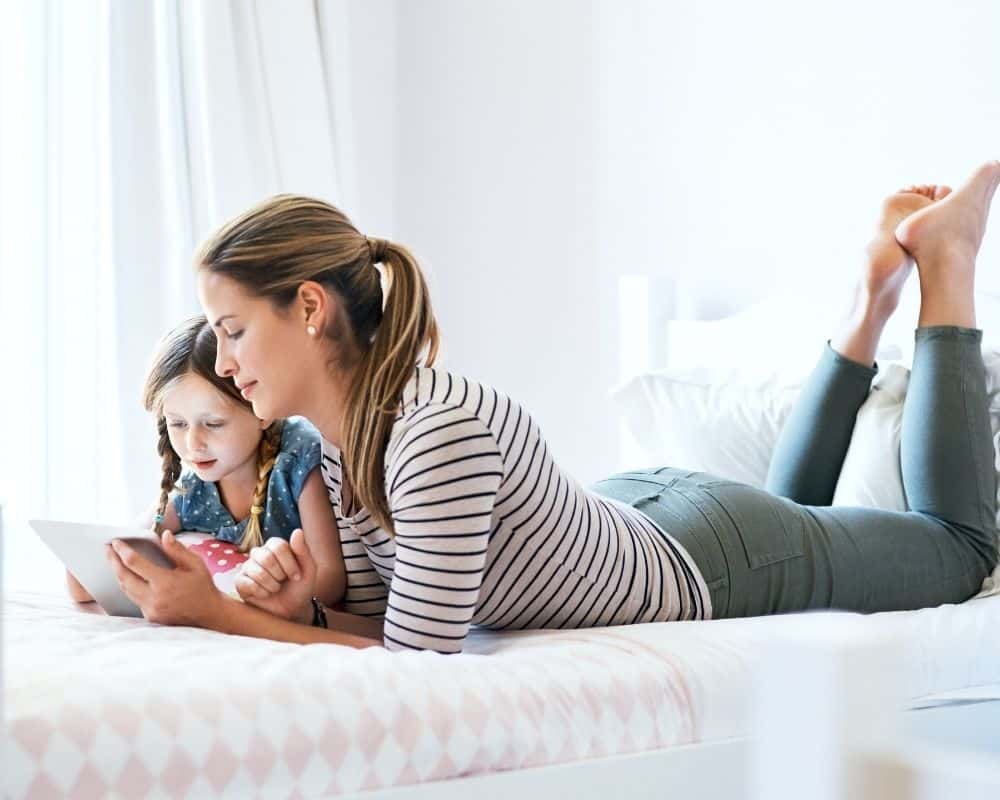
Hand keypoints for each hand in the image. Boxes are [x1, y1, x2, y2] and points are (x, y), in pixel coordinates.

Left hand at [105, 530, 224, 626]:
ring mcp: (150, 609)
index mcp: (165, 582)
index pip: (135, 563)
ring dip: (118, 574)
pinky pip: (134, 598)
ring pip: (126, 589)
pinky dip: (129, 586)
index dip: (122, 551)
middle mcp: (154, 598)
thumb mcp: (196, 564)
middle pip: (124, 577)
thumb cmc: (203, 586)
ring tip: (114, 561)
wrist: (210, 614)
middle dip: (113, 561)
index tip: (115, 542)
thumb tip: (164, 535)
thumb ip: (177, 550)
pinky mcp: (150, 617)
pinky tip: (128, 577)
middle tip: (107, 549)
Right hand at [235, 530, 316, 623]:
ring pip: (256, 571)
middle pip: (266, 558)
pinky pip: (246, 583)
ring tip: (275, 589)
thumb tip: (297, 531)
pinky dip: (261, 592)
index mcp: (275, 546)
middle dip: (280, 575)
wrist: (291, 610)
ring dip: (271, 585)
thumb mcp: (308, 569)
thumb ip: (303, 550)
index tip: (297, 576)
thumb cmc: (300, 587)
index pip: (278, 546)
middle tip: (284, 582)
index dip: (289, 563)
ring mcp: (247, 567)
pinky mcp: (239, 582)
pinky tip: (265, 595)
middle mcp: (259, 553)